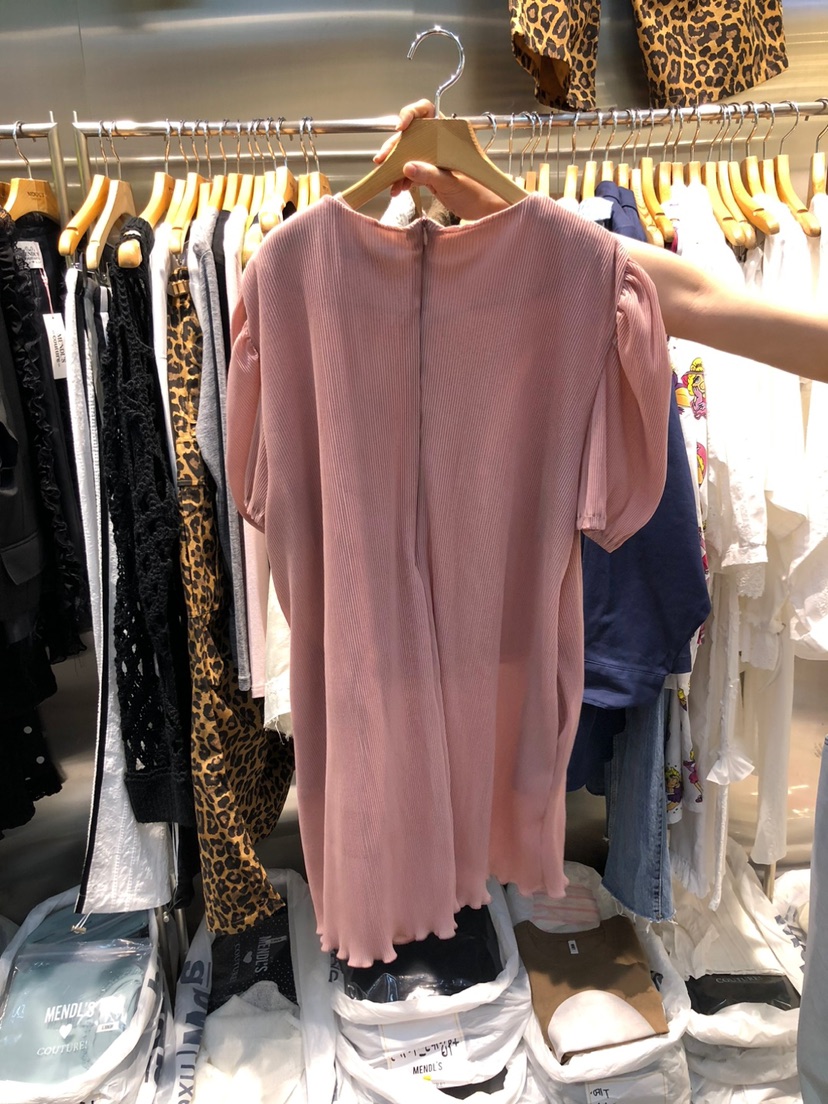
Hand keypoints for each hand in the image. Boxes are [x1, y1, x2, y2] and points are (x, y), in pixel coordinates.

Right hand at [373, 99, 508, 220]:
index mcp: (448, 134)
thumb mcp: (453, 183)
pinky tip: (397, 190)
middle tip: (383, 159)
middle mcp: (438, 141)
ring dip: (394, 166)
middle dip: (394, 146)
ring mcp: (432, 157)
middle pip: (410, 135)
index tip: (400, 128)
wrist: (483, 210)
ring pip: (407, 154)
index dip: (411, 114)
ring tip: (388, 181)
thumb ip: (431, 174)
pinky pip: (409, 171)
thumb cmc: (478, 193)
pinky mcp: (427, 173)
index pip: (427, 111)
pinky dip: (401, 180)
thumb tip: (407, 167)